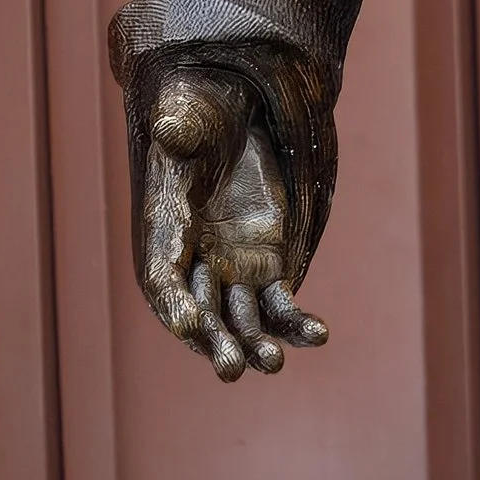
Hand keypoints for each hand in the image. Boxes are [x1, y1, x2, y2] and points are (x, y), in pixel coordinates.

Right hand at [131, 59, 327, 381]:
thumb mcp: (187, 113)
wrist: (238, 112)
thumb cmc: (201, 110)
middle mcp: (194, 260)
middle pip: (199, 312)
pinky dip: (296, 322)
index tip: (190, 324)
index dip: (173, 303)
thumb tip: (173, 130)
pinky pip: (281, 305)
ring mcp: (232, 269)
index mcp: (163, 229)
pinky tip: (319, 334)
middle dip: (213, 341)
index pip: (161, 277)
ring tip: (272, 364)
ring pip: (240, 320)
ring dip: (254, 344)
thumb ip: (180, 129)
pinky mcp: (269, 268)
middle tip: (229, 369)